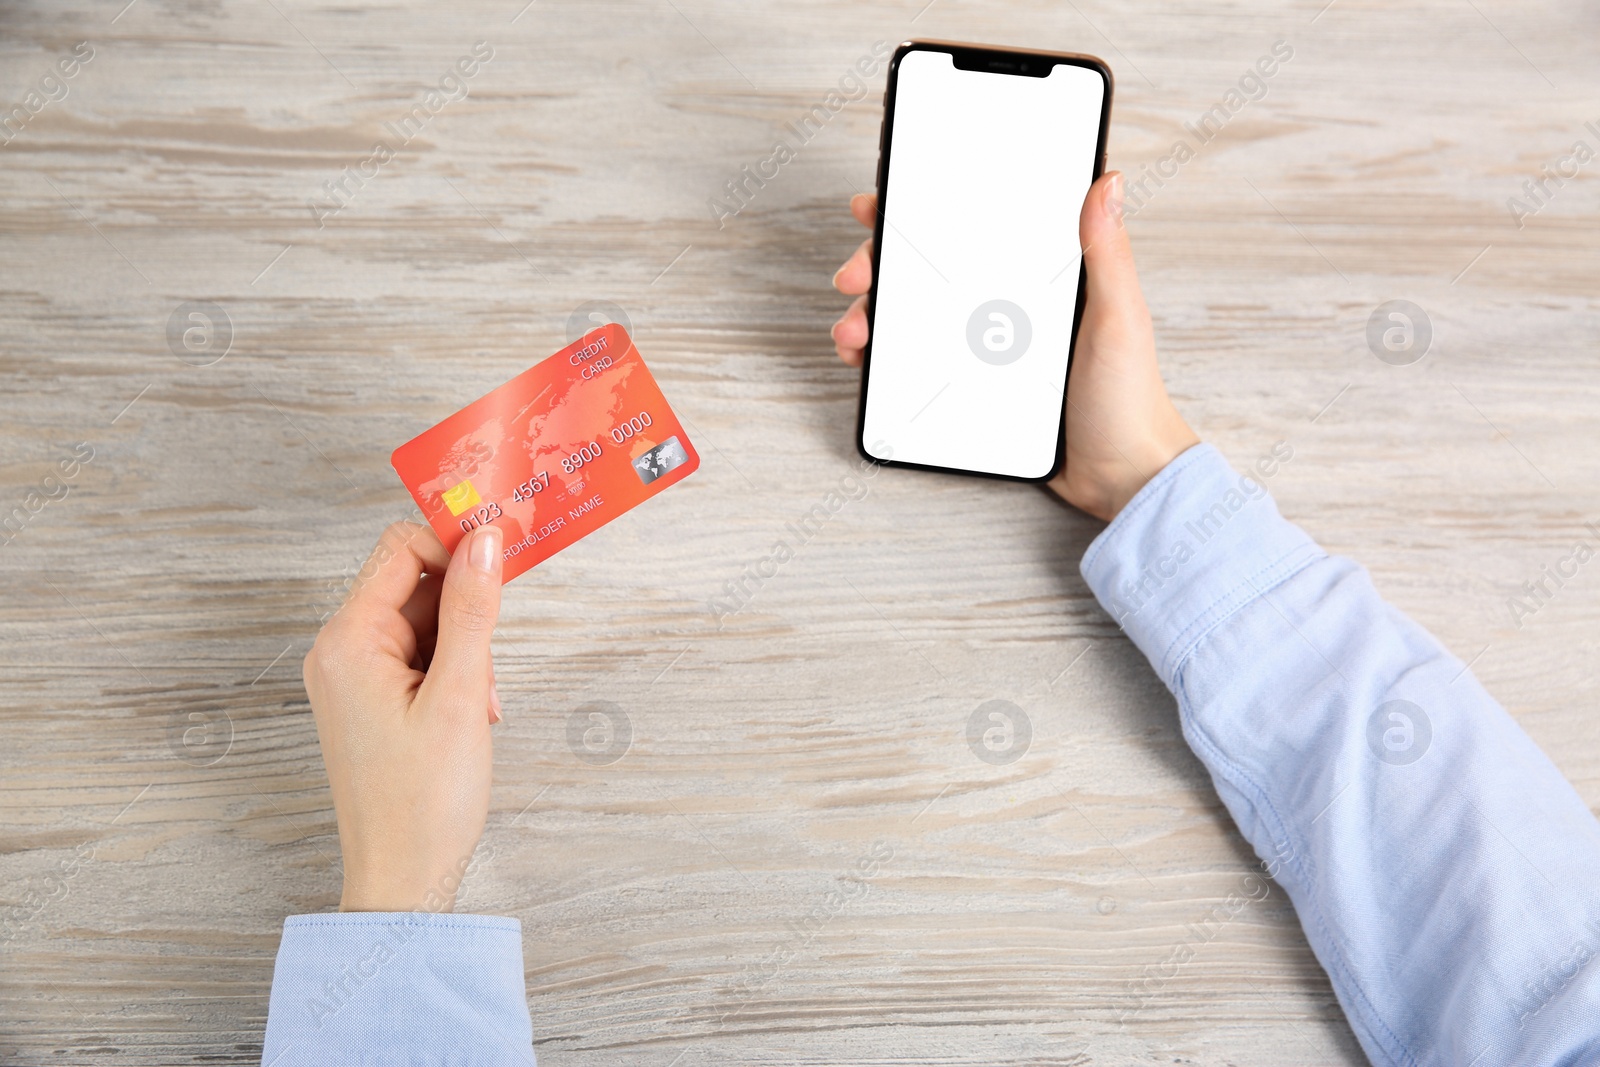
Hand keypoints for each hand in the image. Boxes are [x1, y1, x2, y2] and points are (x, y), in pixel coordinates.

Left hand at [302, 521, 504, 911]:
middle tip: (493, 659)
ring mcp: (352, 677)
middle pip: (413, 582)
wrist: (402, 881)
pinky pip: (418, 656)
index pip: (400, 549)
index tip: (503, 562)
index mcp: (347, 642)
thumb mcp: (461, 696)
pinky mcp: (371, 700)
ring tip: (481, 703)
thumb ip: (474, 610)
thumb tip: (487, 540)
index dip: (454, 547)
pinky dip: (454, 672)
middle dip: (465, 609)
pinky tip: (472, 713)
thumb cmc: (424, 802)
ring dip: (465, 647)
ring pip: (423, 620)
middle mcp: (339, 652)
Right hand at [831, 172, 1198, 521]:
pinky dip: (886, 360)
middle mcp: (1007, 306)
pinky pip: (920, 365)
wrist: (1119, 476)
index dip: (922, 213)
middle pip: (929, 271)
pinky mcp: (974, 387)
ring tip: (853, 333)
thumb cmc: (1130, 398)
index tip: (881, 208)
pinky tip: (866, 360)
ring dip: (872, 317)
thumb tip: (1107, 182)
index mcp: (1040, 277)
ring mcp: (987, 348)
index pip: (972, 230)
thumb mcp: (1120, 318)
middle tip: (854, 278)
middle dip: (879, 267)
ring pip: (914, 318)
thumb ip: (1108, 253)